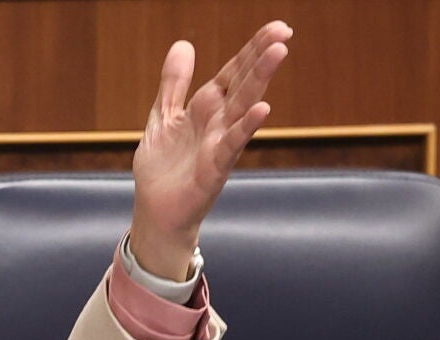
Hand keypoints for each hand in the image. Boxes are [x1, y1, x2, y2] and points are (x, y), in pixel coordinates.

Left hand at [130, 21, 292, 279]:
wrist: (156, 212)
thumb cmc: (164, 168)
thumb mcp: (164, 115)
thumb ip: (174, 82)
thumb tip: (184, 43)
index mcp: (205, 108)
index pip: (232, 72)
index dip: (250, 50)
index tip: (276, 27)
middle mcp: (217, 123)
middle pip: (242, 83)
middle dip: (260, 57)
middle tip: (283, 31)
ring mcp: (219, 144)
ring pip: (242, 107)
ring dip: (260, 81)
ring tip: (278, 53)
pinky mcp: (214, 169)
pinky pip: (232, 145)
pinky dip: (245, 127)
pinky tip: (262, 109)